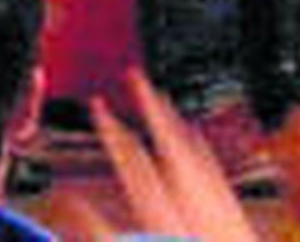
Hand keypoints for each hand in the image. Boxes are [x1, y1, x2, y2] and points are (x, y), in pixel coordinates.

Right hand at [55, 68, 259, 241]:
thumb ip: (97, 225)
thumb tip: (71, 203)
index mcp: (157, 201)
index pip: (127, 151)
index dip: (109, 124)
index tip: (97, 104)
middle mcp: (186, 186)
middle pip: (163, 131)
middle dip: (147, 99)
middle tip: (134, 74)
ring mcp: (210, 187)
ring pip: (188, 136)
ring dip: (171, 114)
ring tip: (159, 93)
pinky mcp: (228, 195)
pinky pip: (208, 153)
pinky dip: (195, 135)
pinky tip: (194, 131)